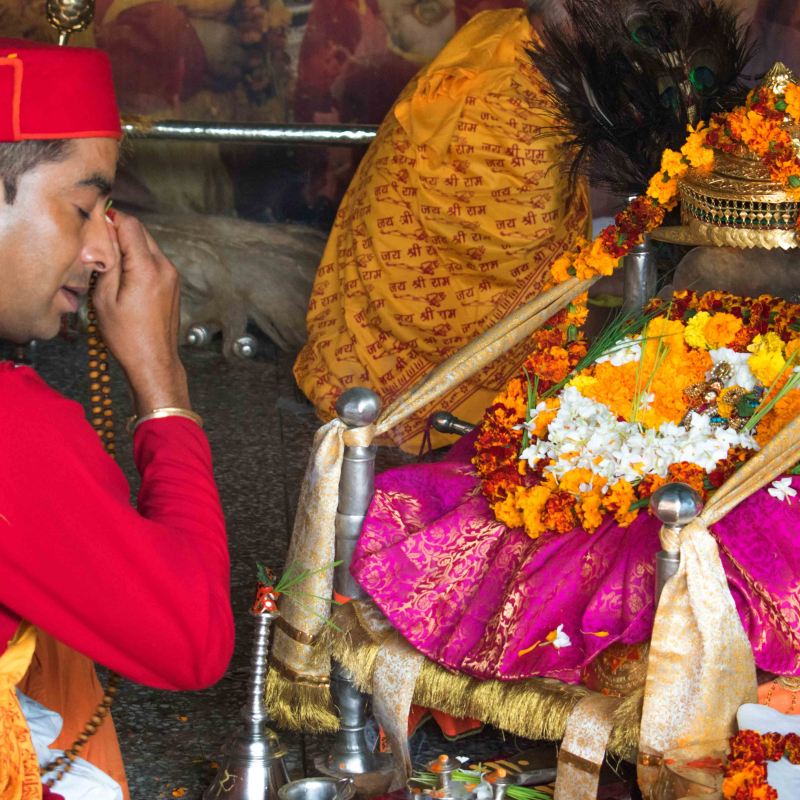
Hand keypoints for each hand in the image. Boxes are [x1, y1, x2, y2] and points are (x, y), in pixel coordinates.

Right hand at [92, 210, 190, 417]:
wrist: (154, 361)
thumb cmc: (127, 336)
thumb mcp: (104, 297)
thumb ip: (106, 261)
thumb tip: (104, 234)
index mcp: (147, 268)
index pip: (130, 224)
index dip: (110, 220)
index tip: (95, 226)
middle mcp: (165, 268)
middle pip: (141, 232)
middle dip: (119, 232)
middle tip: (98, 246)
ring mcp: (173, 276)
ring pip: (148, 245)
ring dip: (129, 247)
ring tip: (110, 265)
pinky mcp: (174, 284)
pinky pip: (155, 261)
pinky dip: (139, 260)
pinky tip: (125, 276)